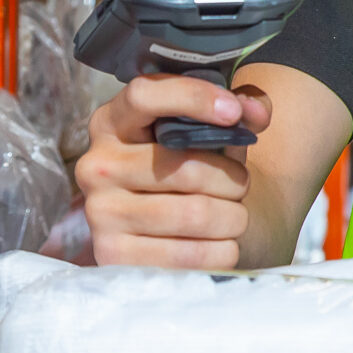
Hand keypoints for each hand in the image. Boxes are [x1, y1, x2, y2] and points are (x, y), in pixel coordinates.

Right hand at [77, 73, 273, 269]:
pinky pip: (190, 257)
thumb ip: (240, 106)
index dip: (193, 97)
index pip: (144, 95)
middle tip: (241, 186)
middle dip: (233, 179)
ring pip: (194, 214)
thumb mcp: (210, 129)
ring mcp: (100, 213)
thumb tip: (255, 113)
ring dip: (233, 218)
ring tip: (234, 216)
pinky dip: (222, 251)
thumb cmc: (192, 166)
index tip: (233, 112)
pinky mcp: (113, 257)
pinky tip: (220, 244)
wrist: (169, 232)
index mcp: (113, 122)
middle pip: (184, 167)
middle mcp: (97, 165)